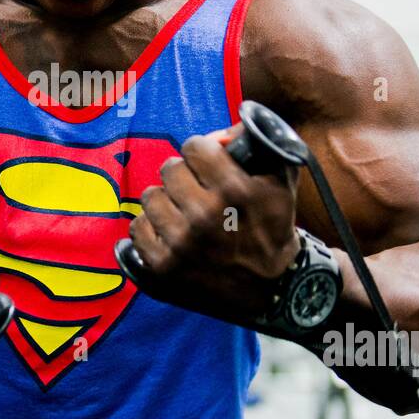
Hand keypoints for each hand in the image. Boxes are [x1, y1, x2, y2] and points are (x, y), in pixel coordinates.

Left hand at [126, 124, 302, 321]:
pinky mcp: (162, 267)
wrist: (274, 289)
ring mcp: (181, 243)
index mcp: (234, 190)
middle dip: (184, 176)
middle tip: (196, 191)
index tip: (207, 164)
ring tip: (183, 213)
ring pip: (150, 196)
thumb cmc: (274, 229)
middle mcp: (205, 215)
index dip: (202, 153)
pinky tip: (170, 234)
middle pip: (170, 168)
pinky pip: (137, 228)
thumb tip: (225, 130)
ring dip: (166, 202)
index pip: (193, 146)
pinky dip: (151, 229)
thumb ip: (258, 147)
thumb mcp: (280, 183)